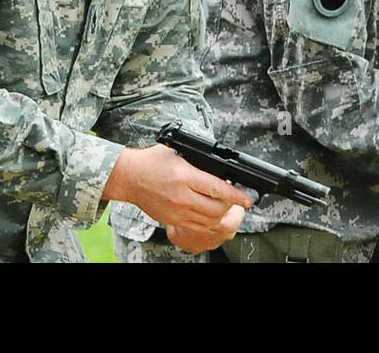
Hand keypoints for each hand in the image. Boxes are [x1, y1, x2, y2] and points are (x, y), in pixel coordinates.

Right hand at [102, 144, 253, 244]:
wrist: (129, 177)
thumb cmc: (152, 161)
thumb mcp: (177, 152)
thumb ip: (199, 161)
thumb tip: (221, 169)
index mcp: (185, 176)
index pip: (218, 189)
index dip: (237, 195)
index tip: (249, 199)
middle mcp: (182, 196)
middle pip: (217, 209)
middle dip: (232, 206)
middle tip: (237, 201)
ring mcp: (177, 211)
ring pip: (209, 221)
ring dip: (222, 215)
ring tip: (226, 207)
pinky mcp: (172, 220)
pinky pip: (198, 227)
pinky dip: (209, 223)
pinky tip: (212, 215)